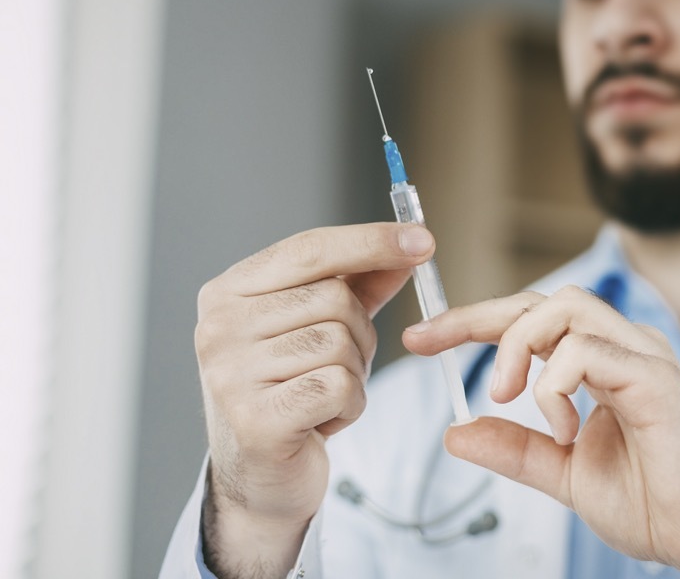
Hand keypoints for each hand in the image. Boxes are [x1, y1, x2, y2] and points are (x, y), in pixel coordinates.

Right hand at [195, 222, 434, 576]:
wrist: (260, 477)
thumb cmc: (292, 391)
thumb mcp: (321, 326)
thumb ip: (360, 283)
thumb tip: (410, 244)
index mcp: (228, 292)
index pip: (309, 249)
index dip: (370, 241)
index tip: (423, 240)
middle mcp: (219, 327)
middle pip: (335, 300)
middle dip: (360, 334)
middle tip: (336, 367)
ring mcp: (231, 374)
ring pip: (341, 344)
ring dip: (354, 374)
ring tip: (321, 396)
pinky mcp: (255, 419)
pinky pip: (341, 387)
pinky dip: (349, 406)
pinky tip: (322, 421)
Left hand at [403, 286, 679, 578]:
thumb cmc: (658, 502)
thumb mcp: (565, 473)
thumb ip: (517, 448)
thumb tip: (458, 431)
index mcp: (605, 363)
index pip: (533, 320)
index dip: (475, 321)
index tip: (424, 339)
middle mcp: (625, 347)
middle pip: (544, 299)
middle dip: (480, 316)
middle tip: (433, 345)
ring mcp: (643, 357)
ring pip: (567, 307)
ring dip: (520, 345)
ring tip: (507, 395)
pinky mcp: (656, 378)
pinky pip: (588, 351)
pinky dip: (555, 385)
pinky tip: (563, 429)